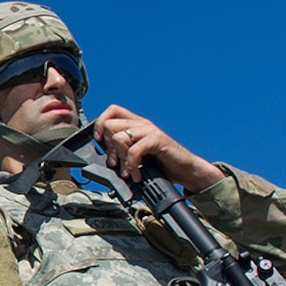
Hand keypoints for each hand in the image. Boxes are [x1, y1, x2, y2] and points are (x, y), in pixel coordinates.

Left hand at [92, 105, 221, 191]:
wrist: (186, 170)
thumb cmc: (162, 165)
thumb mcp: (137, 156)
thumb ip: (122, 152)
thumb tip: (103, 159)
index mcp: (135, 124)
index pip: (112, 111)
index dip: (100, 124)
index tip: (99, 142)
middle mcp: (142, 124)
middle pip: (110, 125)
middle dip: (108, 148)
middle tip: (116, 164)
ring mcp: (150, 131)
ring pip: (119, 137)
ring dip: (120, 159)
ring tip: (127, 172)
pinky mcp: (158, 140)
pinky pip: (134, 150)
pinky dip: (131, 166)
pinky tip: (136, 174)